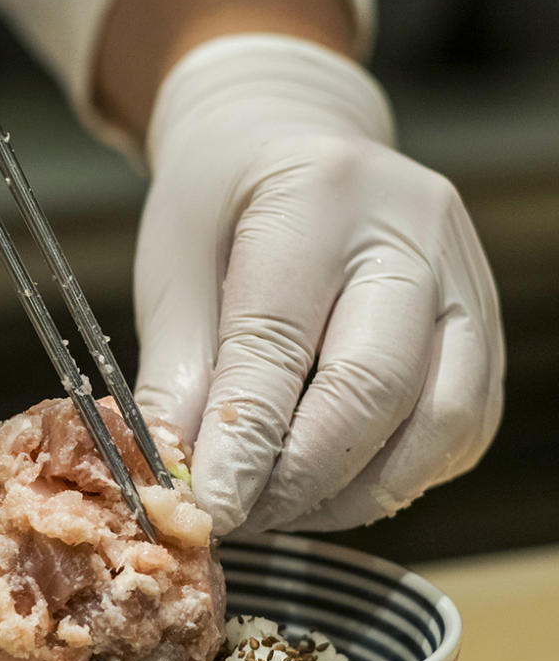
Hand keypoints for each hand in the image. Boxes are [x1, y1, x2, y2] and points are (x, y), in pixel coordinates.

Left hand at [134, 35, 504, 534]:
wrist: (293, 142)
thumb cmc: (223, 204)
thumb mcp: (174, 267)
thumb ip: (179, 370)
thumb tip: (185, 478)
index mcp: (318, 196)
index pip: (281, 342)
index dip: (245, 441)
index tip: (210, 506)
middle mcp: (414, 231)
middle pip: (376, 389)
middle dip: (303, 477)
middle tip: (243, 517)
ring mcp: (465, 277)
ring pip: (440, 421)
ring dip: (358, 490)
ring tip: (284, 508)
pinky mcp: (485, 324)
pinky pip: (464, 427)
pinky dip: (401, 475)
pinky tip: (338, 483)